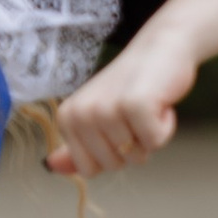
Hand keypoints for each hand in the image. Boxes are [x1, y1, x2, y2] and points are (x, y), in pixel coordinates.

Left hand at [46, 17, 202, 178]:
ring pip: (137, 156)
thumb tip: (51, 167)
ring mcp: (106, 109)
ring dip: (152, 134)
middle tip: (134, 112)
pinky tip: (160, 102)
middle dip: (134, 146)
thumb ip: (77, 148)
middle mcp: (81, 114)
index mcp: (67, 118)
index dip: (113, 154)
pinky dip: (166, 126)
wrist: (161, 47)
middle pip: (113, 166)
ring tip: (147, 105)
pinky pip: (156, 142)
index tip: (119, 124)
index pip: (89, 170)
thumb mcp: (98, 118)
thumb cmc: (132, 85)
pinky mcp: (135, 105)